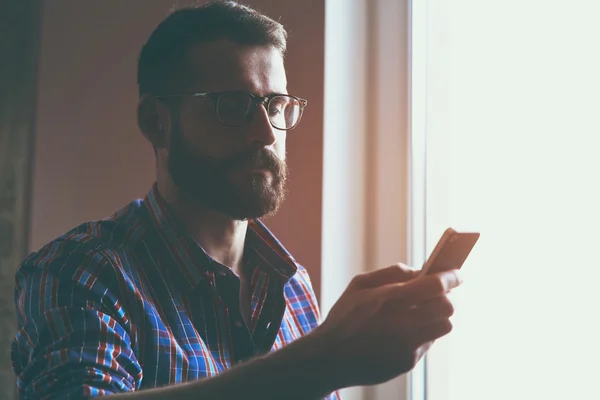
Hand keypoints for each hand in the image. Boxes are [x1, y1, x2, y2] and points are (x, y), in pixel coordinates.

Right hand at [313, 264, 461, 387]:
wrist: (330, 357)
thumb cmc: (344, 317)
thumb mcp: (359, 284)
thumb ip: (390, 273)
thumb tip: (417, 271)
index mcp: (389, 298)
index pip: (434, 284)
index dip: (450, 277)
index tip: (457, 274)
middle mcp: (401, 322)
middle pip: (447, 306)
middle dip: (447, 296)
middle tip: (438, 293)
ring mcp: (406, 344)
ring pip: (444, 326)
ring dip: (438, 316)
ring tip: (423, 313)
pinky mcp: (407, 361)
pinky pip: (428, 342)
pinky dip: (423, 333)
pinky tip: (406, 331)